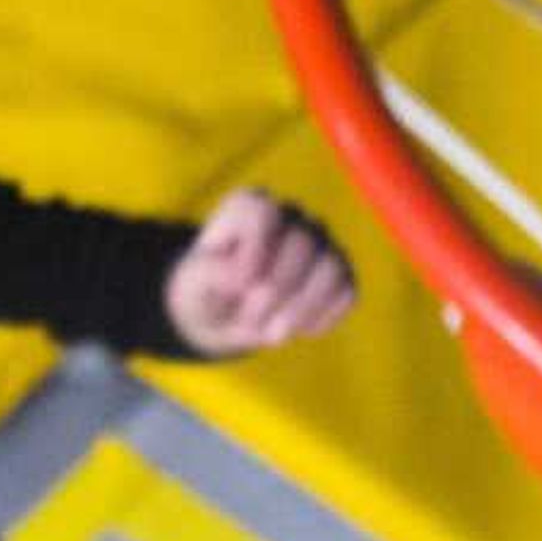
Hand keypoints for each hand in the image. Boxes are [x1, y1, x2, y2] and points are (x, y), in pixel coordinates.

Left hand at [164, 189, 355, 354]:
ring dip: (302, 308)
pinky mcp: (340, 274)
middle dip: (275, 291)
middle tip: (248, 320)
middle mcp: (290, 217)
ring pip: (331, 267)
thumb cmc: (208, 290)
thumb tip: (247, 279)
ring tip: (273, 334)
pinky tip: (298, 329)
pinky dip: (321, 317)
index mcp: (250, 206)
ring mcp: (321, 243)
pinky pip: (346, 292)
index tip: (240, 286)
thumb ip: (212, 272)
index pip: (264, 212)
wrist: (226, 316)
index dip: (256, 250)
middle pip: (302, 244)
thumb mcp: (194, 283)